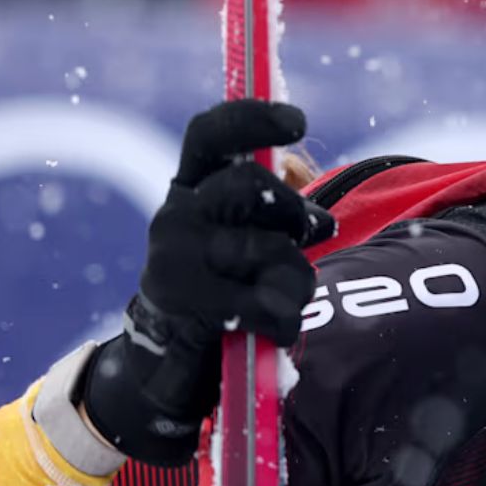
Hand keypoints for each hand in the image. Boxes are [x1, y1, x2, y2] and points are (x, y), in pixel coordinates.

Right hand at [78, 100, 335, 466]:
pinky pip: (263, 299)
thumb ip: (275, 212)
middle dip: (295, 214)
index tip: (298, 123)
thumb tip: (317, 206)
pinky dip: (282, 319)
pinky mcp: (186, 300)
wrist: (169, 367)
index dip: (252, 117)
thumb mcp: (245, 240)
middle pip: (251, 184)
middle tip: (312, 237)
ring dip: (296, 278)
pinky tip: (274, 329)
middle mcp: (175, 215)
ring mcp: (174, 257)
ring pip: (269, 247)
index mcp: (190, 190)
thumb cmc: (225, 292)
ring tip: (285, 298)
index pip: (210, 135)